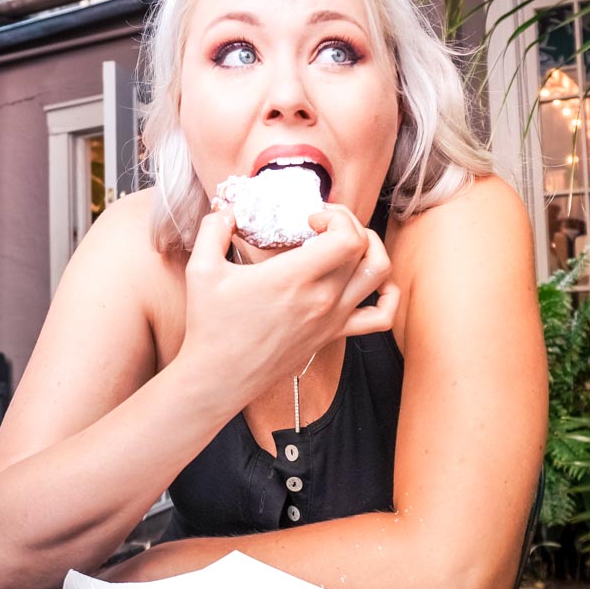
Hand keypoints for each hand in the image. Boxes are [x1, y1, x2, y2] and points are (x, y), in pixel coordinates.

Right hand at [178, 205, 398, 399]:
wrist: (219, 377)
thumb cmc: (211, 326)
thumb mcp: (201, 269)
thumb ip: (214, 228)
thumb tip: (228, 211)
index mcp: (294, 278)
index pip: (347, 237)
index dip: (337, 216)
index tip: (310, 218)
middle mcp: (321, 298)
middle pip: (365, 247)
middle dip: (348, 223)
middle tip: (323, 223)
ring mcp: (332, 319)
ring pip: (380, 273)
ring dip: (371, 248)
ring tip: (346, 243)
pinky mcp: (333, 335)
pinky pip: (381, 317)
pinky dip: (388, 295)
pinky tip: (369, 281)